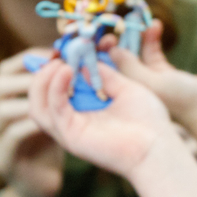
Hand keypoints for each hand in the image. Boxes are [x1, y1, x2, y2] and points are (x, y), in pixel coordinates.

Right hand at [0, 53, 64, 196]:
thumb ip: (55, 89)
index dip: (29, 59)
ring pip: (2, 109)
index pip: (6, 69)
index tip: (56, 54)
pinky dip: (34, 125)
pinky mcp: (1, 159)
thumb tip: (74, 57)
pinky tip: (55, 122)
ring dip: (33, 100)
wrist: (42, 188)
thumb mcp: (51, 113)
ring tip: (61, 97)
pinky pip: (13, 135)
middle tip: (59, 74)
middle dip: (31, 77)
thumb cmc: (50, 146)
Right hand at [27, 53, 176, 178]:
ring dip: (43, 80)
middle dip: (43, 73)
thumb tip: (85, 58)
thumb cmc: (149, 121)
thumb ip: (105, 74)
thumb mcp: (126, 88)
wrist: (158, 146)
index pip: (54, 90)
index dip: (54, 69)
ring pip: (37, 107)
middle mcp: (72, 123)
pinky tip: (68, 70)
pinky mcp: (71, 137)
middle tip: (56, 55)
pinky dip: (55, 87)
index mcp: (84, 112)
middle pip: (39, 99)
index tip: (63, 50)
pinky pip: (54, 110)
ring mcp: (69, 132)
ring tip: (60, 63)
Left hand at [107, 21, 196, 122]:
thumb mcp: (151, 82)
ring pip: (133, 52)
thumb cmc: (178, 99)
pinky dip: (151, 38)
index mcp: (122, 93)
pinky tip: (155, 25)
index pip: (101, 71)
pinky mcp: (160, 72)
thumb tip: (112, 50)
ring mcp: (146, 78)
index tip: (102, 37)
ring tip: (136, 19)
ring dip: (134, 35)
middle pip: (115, 59)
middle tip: (118, 27)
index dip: (97, 53)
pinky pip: (151, 51)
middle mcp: (130, 86)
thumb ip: (130, 67)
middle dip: (116, 40)